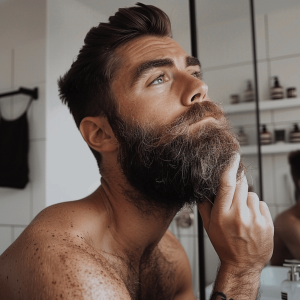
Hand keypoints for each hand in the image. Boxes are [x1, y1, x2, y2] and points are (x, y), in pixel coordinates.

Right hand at [198, 154, 273, 272]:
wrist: (243, 265)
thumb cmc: (224, 245)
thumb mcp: (208, 227)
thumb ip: (204, 206)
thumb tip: (202, 189)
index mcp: (222, 214)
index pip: (226, 183)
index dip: (230, 167)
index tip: (234, 156)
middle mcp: (238, 215)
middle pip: (241, 184)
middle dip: (238, 183)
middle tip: (234, 194)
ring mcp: (255, 219)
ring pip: (251, 194)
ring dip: (246, 198)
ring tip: (242, 213)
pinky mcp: (266, 223)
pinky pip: (261, 203)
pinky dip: (255, 207)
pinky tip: (251, 218)